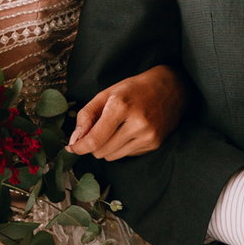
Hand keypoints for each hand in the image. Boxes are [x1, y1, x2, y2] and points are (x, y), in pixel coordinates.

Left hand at [68, 64, 187, 160]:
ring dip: (106, 148)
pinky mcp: (154, 144)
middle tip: (96, 132)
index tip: (72, 147)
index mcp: (121, 106)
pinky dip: (121, 147)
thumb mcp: (107, 93)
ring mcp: (148, 136)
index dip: (80, 147)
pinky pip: (126, 155)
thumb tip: (75, 139)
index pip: (95, 139)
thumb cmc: (135, 89)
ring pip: (112, 157)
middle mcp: (137, 123)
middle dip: (93, 145)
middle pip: (101, 151)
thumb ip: (86, 115)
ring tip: (115, 130)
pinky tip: (129, 132)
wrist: (171, 88)